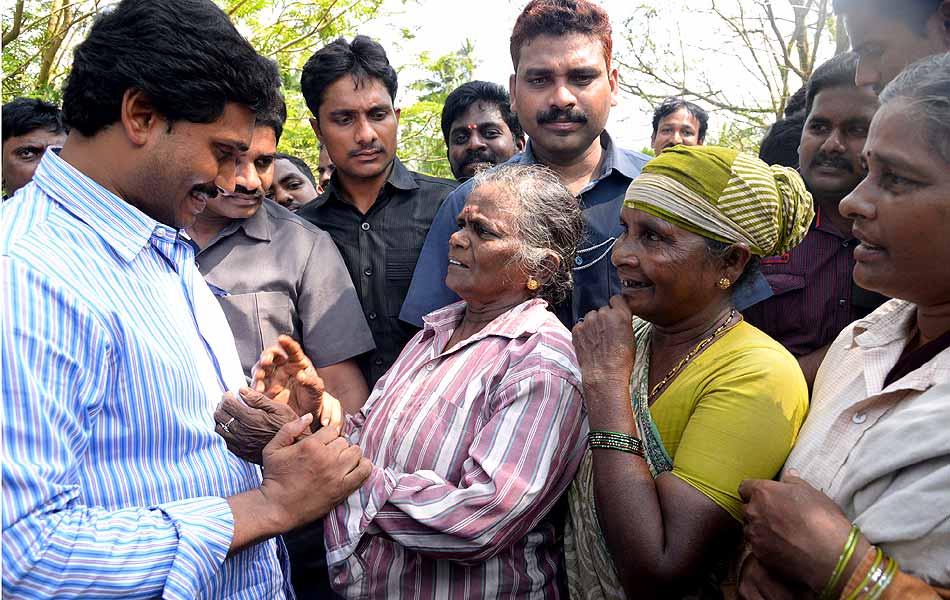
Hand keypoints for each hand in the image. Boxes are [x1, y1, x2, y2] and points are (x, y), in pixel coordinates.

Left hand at [215, 387, 303, 463]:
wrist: (294, 450)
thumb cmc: (290, 426)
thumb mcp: (279, 408)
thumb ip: (259, 399)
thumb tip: (242, 390)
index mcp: (253, 419)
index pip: (228, 405)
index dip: (226, 397)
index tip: (230, 394)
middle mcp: (244, 432)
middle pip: (220, 416)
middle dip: (221, 406)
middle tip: (228, 403)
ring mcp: (241, 444)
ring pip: (219, 429)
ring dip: (221, 420)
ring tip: (229, 414)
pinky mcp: (242, 452)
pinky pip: (224, 441)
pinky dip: (224, 432)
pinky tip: (231, 427)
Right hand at [253, 335, 323, 417]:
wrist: (306, 414)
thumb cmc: (313, 397)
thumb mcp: (316, 389)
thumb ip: (310, 381)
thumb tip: (301, 375)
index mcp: (297, 362)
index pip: (292, 350)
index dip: (287, 343)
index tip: (281, 339)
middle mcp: (283, 366)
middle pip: (272, 356)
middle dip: (267, 356)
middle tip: (266, 361)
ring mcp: (272, 377)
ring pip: (261, 368)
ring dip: (259, 371)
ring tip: (260, 378)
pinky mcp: (265, 389)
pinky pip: (257, 384)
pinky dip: (255, 386)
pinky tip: (258, 390)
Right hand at [259, 415, 371, 530]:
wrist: (277, 508)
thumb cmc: (274, 477)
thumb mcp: (272, 449)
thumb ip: (290, 429)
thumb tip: (309, 416)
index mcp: (311, 445)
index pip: (332, 430)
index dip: (327, 437)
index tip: (321, 445)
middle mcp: (326, 457)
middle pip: (344, 441)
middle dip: (337, 446)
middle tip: (328, 456)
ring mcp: (336, 473)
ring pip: (356, 452)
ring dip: (349, 455)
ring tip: (340, 462)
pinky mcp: (343, 488)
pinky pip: (365, 470)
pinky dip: (363, 467)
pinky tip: (354, 468)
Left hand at [572, 295, 635, 392]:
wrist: (604, 375)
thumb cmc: (621, 361)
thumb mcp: (631, 338)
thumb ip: (623, 322)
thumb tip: (617, 318)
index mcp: (620, 315)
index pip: (616, 299)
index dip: (615, 306)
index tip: (614, 313)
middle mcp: (604, 314)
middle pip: (602, 310)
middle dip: (604, 319)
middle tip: (606, 334)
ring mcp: (588, 321)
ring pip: (590, 317)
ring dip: (592, 325)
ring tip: (597, 341)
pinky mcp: (577, 329)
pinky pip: (580, 326)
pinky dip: (583, 333)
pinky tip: (588, 344)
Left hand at [739, 472, 864, 593]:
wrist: (832, 556)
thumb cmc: (824, 520)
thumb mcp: (813, 493)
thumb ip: (794, 482)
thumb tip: (789, 474)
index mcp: (763, 493)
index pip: (745, 487)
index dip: (754, 491)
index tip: (766, 496)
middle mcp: (754, 512)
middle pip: (747, 509)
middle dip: (758, 511)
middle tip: (778, 516)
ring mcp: (755, 535)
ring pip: (751, 529)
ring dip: (761, 530)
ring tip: (782, 535)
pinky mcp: (760, 555)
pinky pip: (757, 548)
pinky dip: (766, 547)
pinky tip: (783, 549)